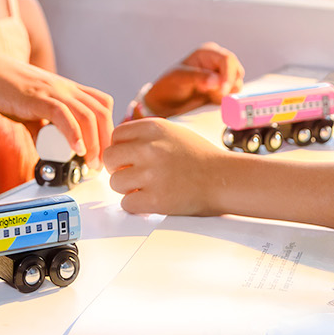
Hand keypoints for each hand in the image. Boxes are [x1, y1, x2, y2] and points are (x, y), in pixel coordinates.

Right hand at [0, 49, 113, 158]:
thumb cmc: (3, 88)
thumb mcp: (30, 109)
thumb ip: (42, 126)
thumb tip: (48, 150)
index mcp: (67, 88)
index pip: (102, 104)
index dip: (108, 129)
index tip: (104, 151)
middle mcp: (65, 87)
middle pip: (101, 112)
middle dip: (106, 141)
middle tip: (101, 164)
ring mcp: (52, 90)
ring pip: (87, 115)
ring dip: (95, 143)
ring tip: (91, 163)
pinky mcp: (37, 97)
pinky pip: (63, 115)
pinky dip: (74, 134)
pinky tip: (78, 149)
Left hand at [103, 117, 228, 214]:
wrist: (223, 179)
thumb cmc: (199, 157)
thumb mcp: (172, 132)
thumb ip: (145, 135)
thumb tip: (116, 144)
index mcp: (154, 128)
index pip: (116, 135)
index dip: (120, 148)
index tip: (129, 158)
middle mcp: (151, 148)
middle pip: (110, 158)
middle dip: (117, 169)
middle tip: (132, 174)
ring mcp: (152, 174)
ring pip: (115, 183)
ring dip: (127, 189)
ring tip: (146, 187)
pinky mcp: (156, 200)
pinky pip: (126, 204)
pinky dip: (136, 206)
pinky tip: (151, 200)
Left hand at [140, 42, 244, 117]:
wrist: (165, 103)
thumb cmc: (169, 86)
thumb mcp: (179, 79)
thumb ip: (198, 78)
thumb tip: (216, 81)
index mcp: (208, 53)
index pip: (227, 59)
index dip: (228, 75)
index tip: (222, 91)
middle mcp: (217, 62)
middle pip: (236, 71)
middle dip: (229, 85)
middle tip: (215, 96)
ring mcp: (222, 76)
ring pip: (237, 84)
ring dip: (227, 93)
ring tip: (208, 96)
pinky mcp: (223, 90)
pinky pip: (233, 95)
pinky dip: (226, 100)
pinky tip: (211, 100)